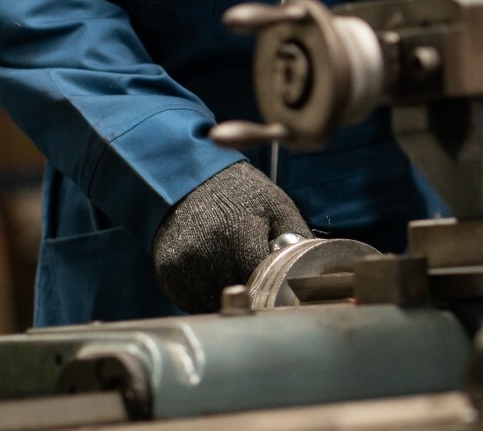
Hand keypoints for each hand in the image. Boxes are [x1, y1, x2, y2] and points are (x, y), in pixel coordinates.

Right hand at [152, 161, 309, 312]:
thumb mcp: (277, 206)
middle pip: (237, 296)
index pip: (260, 281)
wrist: (190, 178)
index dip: (272, 289)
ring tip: (235, 276)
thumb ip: (297, 238)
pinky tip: (213, 276)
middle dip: (252, 295)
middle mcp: (208, 251)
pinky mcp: (166, 272)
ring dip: (226, 300)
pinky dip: (204, 297)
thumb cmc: (241, 193)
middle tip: (260, 285)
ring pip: (211, 304)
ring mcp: (184, 263)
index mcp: (240, 233)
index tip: (279, 290)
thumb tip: (315, 273)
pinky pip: (189, 302)